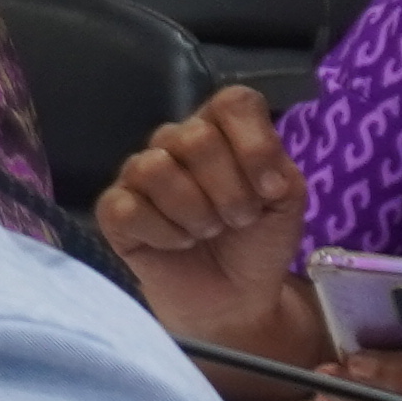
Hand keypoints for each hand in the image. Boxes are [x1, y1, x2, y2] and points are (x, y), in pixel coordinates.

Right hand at [93, 85, 311, 336]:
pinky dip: (162, 233)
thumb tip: (261, 176)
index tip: (270, 191)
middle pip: (195, 137)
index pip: (232, 102)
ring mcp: (139, 174)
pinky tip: (176, 244)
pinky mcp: (114, 211)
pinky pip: (127, 207)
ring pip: (155, 168)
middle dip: (227, 190)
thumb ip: (279, 171)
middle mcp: (176, 143)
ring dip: (194, 212)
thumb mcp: (287, 202)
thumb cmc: (258, 242)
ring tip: (206, 233)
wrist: (234, 298)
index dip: (254, 144)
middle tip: (237, 221)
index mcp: (222, 130)